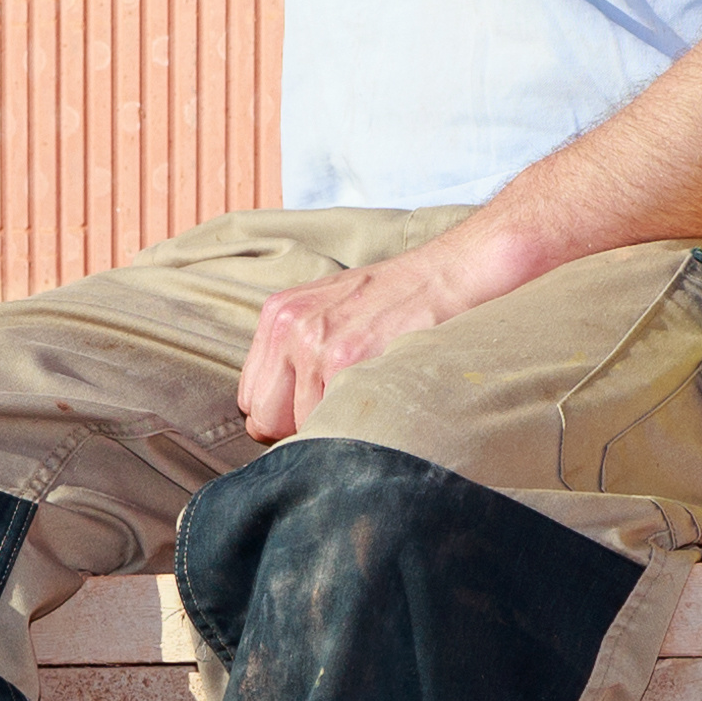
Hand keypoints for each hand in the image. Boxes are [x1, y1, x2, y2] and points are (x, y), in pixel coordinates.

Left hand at [239, 220, 556, 441]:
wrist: (450, 273)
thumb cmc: (398, 297)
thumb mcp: (330, 308)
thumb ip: (297, 351)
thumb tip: (278, 414)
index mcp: (278, 315)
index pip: (252, 399)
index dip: (285, 413)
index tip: (319, 406)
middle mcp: (289, 327)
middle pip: (264, 420)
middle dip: (299, 427)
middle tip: (341, 409)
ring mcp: (316, 344)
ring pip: (300, 427)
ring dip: (334, 424)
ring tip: (370, 395)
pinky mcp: (348, 360)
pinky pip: (332, 422)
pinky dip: (356, 421)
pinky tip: (382, 394)